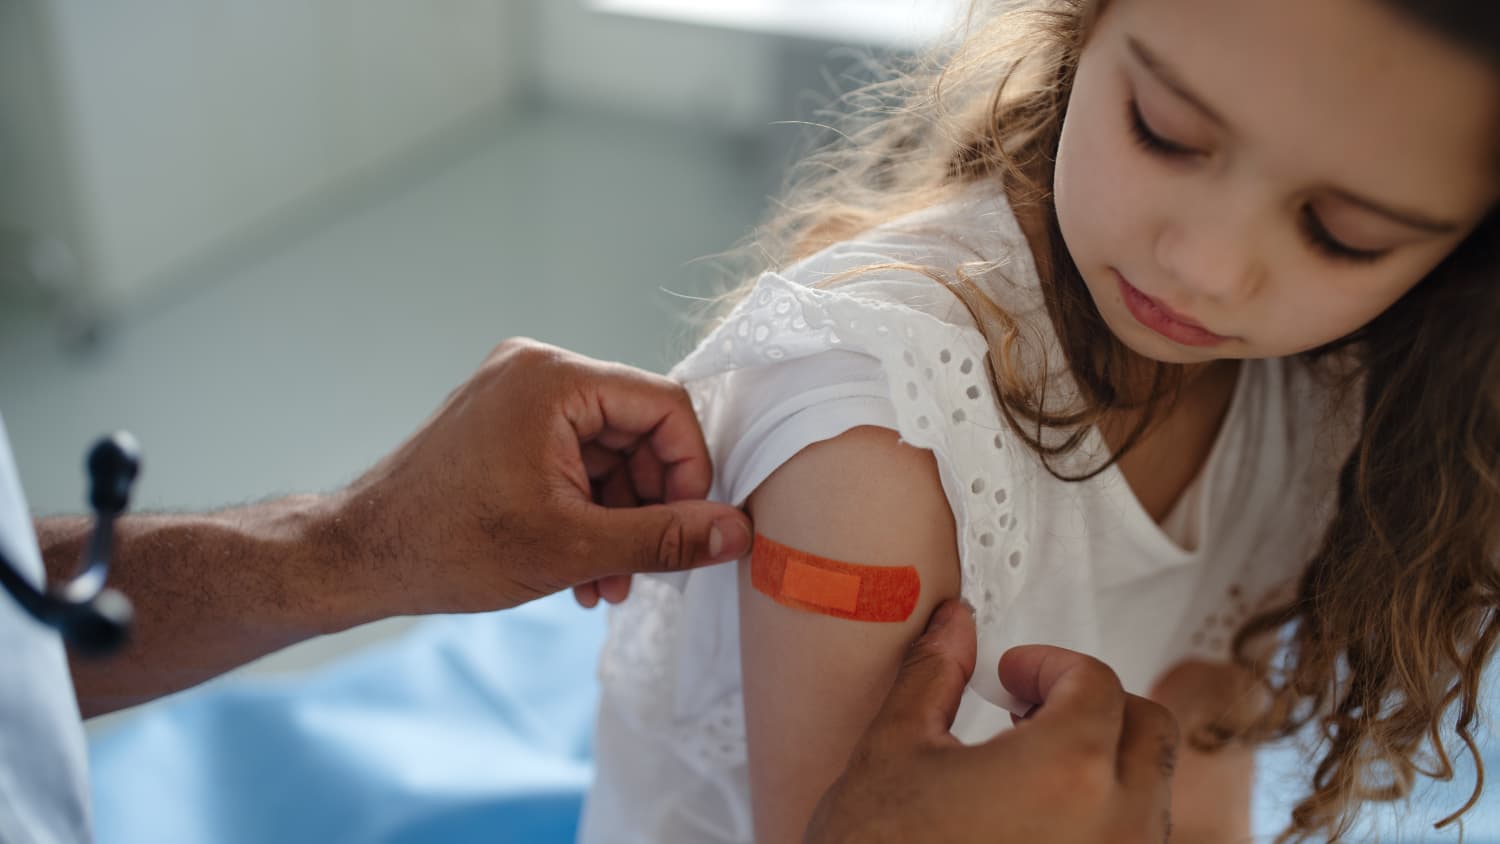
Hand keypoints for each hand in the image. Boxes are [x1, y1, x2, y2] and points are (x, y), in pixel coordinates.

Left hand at [332, 338, 752, 616]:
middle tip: (645, 571)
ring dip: (618, 521)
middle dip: (648, 508)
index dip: (689, 473)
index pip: (665, 407)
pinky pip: (573, 461)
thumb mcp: (573, 548)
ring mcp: (517, 397)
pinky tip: (581, 569)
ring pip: (607, 455)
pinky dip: (586, 511)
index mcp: (553, 379)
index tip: (689, 532)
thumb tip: (738, 532)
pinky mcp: (505, 425)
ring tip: (606, 584)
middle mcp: (537, 372)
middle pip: (637, 432)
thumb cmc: (448, 545)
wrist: (357, 557)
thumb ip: (665, 538)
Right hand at [804, 600, 1178, 843]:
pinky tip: (1040, 816)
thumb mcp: (894, 749)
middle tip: (1035, 705)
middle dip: (1095, 703)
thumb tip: (953, 629)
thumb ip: (934, 675)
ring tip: (1034, 762)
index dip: (1049, 664)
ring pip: (1151, 793)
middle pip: (1147, 730)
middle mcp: (1113, 828)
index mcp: (1066, 771)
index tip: (1013, 674)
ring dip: (1106, 761)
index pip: (1096, 683)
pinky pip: (1133, 843)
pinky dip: (1104, 815)